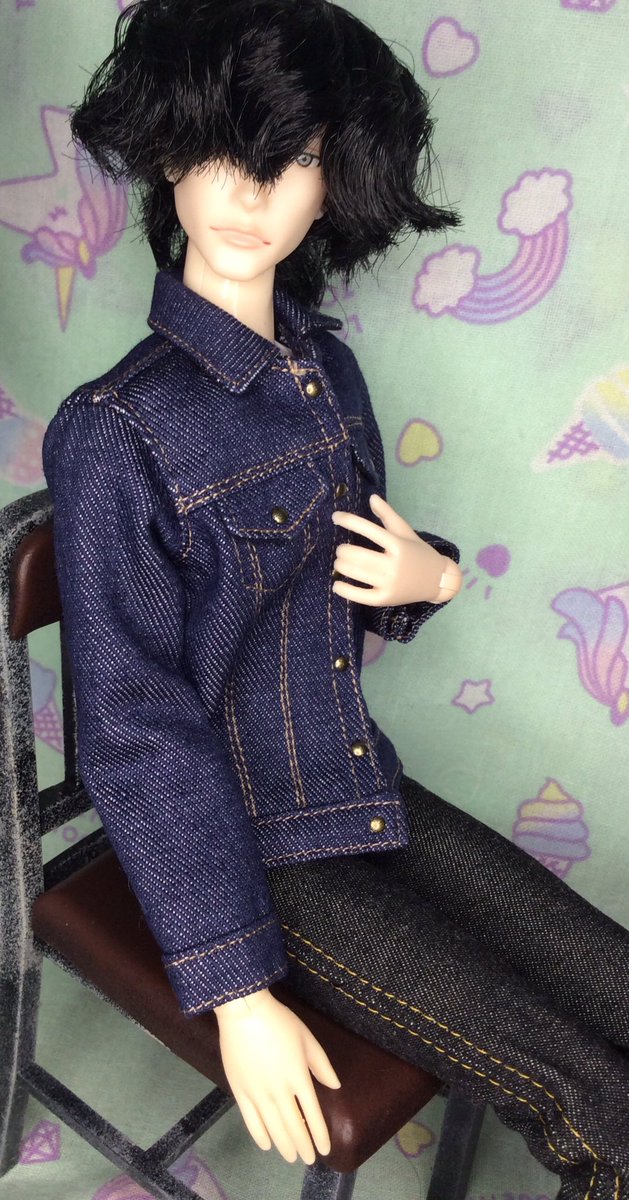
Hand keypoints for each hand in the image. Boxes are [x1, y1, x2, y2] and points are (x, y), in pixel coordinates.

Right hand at [215, 988, 340, 1163]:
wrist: (244, 1012)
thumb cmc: (279, 1021)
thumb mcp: (307, 1038)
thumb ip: (321, 1065)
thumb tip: (334, 1086)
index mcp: (298, 1077)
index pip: (313, 1115)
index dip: (319, 1135)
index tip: (325, 1149)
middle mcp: (279, 1090)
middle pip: (294, 1127)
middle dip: (303, 1146)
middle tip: (308, 1159)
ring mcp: (257, 1093)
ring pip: (273, 1129)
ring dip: (284, 1146)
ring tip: (292, 1156)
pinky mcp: (239, 1091)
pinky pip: (251, 1121)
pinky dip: (260, 1136)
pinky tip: (267, 1144)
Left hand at [331, 494, 460, 605]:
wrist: (438, 580)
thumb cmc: (418, 553)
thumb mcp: (405, 532)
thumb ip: (388, 514)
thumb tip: (371, 497)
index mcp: (398, 544)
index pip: (369, 530)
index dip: (350, 521)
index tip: (335, 517)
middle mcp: (394, 564)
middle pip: (359, 555)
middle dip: (343, 551)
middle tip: (340, 550)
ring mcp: (390, 583)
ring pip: (358, 573)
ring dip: (342, 566)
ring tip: (339, 562)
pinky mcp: (387, 598)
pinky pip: (362, 596)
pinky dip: (346, 591)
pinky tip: (337, 585)